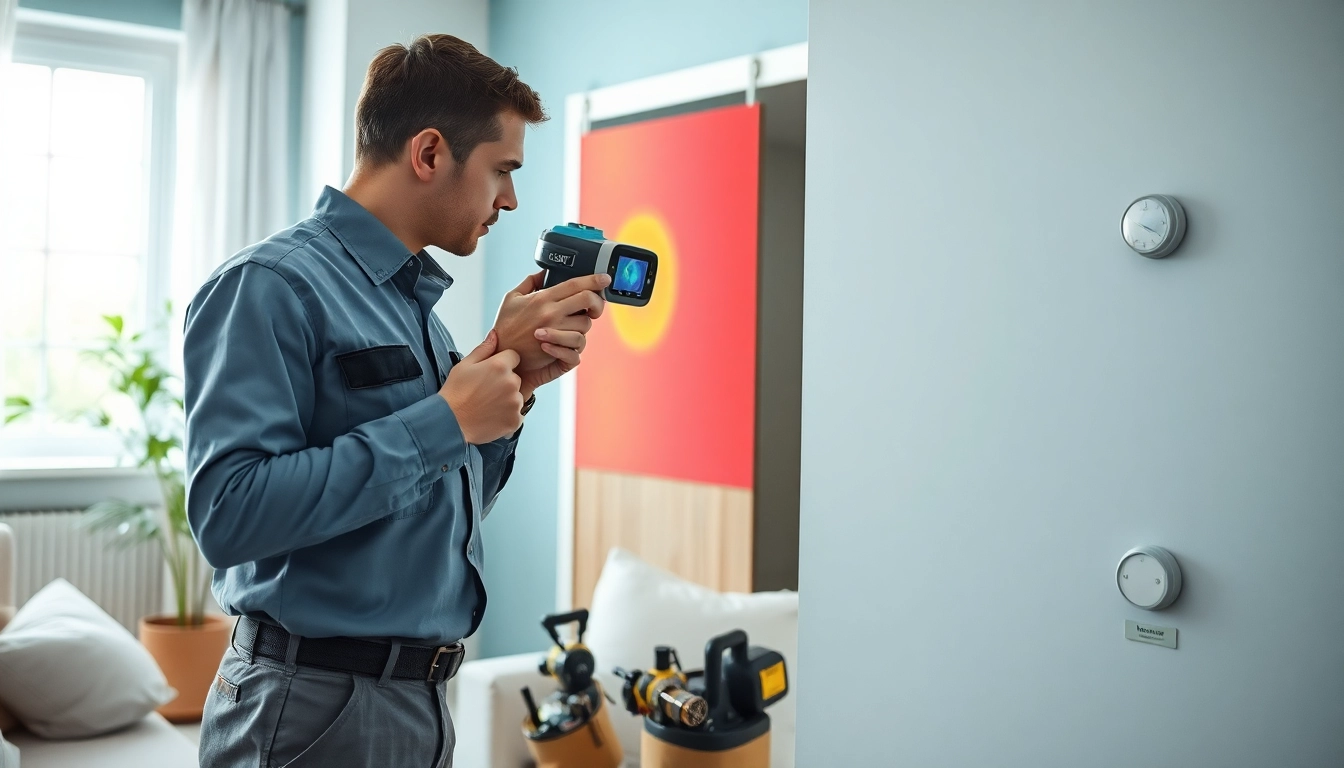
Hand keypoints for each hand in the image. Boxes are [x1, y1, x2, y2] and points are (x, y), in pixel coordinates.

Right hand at [438, 330, 523, 443]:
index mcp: (500, 366)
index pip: (514, 357)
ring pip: (518, 396)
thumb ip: (484, 349)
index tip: (491, 373)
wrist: (450, 423)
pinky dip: (508, 415)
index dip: (503, 364)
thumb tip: (495, 334)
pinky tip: (492, 416)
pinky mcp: (516, 419)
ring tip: (488, 405)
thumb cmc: (455, 393)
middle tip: (487, 391)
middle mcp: (512, 383)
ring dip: (508, 399)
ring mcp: (516, 402)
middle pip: (516, 377)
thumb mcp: (464, 365)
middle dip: (505, 382)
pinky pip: (517, 414)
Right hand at [493, 271, 608, 373]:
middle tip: (596, 305)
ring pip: (586, 323)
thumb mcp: (512, 298)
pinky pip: (581, 342)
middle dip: (598, 301)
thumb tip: (545, 272)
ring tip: (574, 323)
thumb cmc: (505, 327)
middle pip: (588, 299)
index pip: (575, 284)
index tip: (605, 278)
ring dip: (585, 322)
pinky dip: (579, 339)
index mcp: (542, 298)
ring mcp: (557, 331)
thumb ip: (530, 282)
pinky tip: (571, 337)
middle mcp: (551, 313)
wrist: (501, 355)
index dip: (594, 279)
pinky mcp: (559, 349)